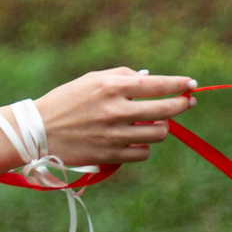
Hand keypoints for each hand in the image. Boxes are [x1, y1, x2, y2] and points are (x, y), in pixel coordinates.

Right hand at [33, 66, 196, 167]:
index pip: (157, 85)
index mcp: (111, 87)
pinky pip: (143, 153)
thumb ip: (122, 76)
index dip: (179, 84)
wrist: (39, 131)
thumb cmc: (66, 101)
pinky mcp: (111, 155)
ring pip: (158, 133)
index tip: (192, 85)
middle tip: (187, 102)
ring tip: (152, 122)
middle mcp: (116, 110)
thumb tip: (151, 79)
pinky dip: (143, 146)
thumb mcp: (91, 80)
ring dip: (161, 127)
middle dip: (182, 105)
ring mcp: (115, 135)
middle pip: (166, 111)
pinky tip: (135, 139)